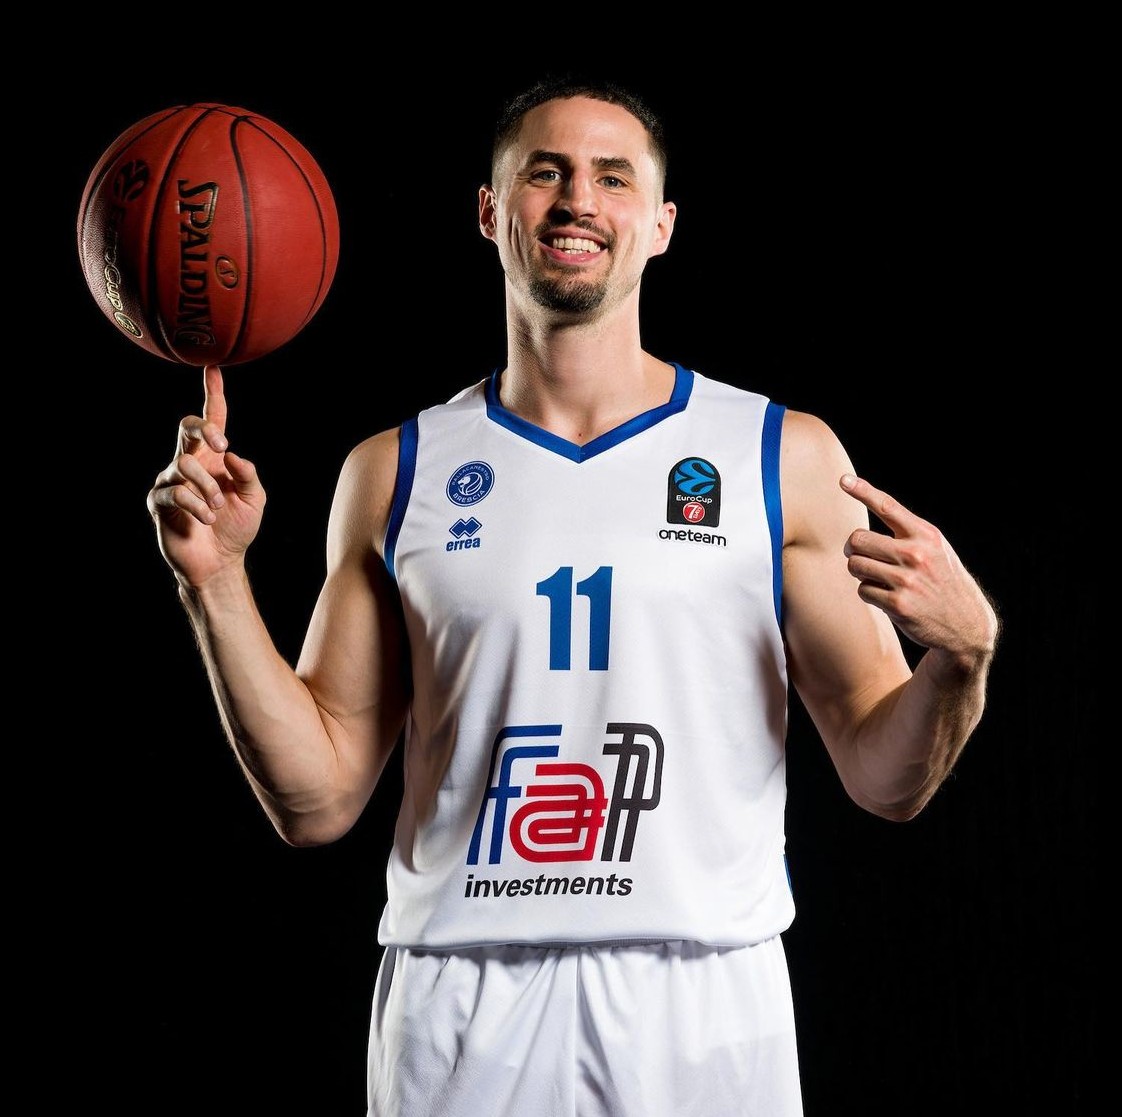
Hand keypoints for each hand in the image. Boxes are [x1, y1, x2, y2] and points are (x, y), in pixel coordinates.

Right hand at [147, 364, 265, 587]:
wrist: (220, 563)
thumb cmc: (237, 529)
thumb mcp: (254, 499)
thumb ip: (248, 473)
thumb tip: (231, 453)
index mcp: (214, 459)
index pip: (213, 420)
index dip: (213, 394)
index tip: (213, 369)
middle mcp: (190, 464)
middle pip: (187, 428)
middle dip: (204, 430)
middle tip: (222, 446)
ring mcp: (171, 481)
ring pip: (182, 464)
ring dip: (205, 486)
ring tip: (217, 508)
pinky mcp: (158, 502)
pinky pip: (174, 491)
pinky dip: (195, 503)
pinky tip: (206, 517)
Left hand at [840, 473, 998, 666]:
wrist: (967, 625)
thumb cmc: (943, 582)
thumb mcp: (936, 550)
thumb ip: (907, 535)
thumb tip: (859, 532)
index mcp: (927, 535)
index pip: (888, 506)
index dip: (863, 491)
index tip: (843, 480)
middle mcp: (917, 554)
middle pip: (857, 539)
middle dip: (853, 549)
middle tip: (862, 557)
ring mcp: (907, 580)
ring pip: (855, 565)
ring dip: (860, 572)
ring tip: (880, 579)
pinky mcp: (898, 604)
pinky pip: (863, 590)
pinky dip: (869, 594)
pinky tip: (888, 598)